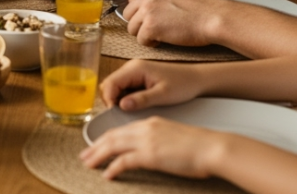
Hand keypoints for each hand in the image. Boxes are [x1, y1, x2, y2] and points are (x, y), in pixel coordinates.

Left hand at [80, 116, 229, 179]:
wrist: (212, 146)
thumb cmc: (200, 145)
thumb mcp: (174, 136)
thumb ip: (160, 140)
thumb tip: (153, 151)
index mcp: (151, 122)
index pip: (122, 129)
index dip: (106, 137)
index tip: (97, 145)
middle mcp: (145, 128)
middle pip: (112, 136)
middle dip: (95, 146)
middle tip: (84, 155)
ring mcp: (146, 141)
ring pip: (113, 146)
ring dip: (98, 155)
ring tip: (88, 164)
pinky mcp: (150, 155)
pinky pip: (124, 161)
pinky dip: (113, 167)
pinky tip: (107, 174)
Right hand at [98, 58, 203, 110]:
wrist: (197, 79)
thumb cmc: (183, 84)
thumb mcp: (163, 95)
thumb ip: (141, 100)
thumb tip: (121, 105)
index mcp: (135, 68)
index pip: (110, 83)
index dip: (108, 100)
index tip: (114, 113)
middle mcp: (131, 67)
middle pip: (109, 84)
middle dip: (111, 100)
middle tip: (121, 114)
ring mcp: (134, 72)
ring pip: (115, 87)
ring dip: (118, 99)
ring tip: (130, 111)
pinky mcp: (138, 78)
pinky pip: (124, 88)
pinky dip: (124, 98)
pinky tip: (135, 106)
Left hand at [121, 0, 226, 47]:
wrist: (213, 17)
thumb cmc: (199, 9)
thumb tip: (141, 13)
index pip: (132, 1)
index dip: (141, 13)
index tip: (153, 19)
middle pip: (128, 14)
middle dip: (140, 24)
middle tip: (156, 29)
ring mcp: (147, 10)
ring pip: (132, 28)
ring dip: (144, 34)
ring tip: (161, 34)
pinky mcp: (150, 27)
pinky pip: (141, 40)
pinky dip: (151, 43)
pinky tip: (164, 39)